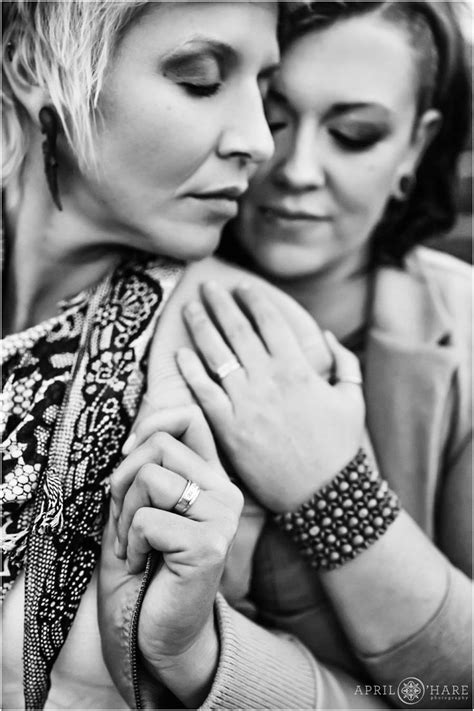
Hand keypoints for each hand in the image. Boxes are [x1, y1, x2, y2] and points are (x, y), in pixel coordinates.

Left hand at [102, 406, 242, 706]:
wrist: (154, 635)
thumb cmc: (143, 570)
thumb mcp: (137, 509)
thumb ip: (145, 471)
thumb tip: (133, 439)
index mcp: (209, 479)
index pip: (189, 419)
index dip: (152, 423)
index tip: (126, 455)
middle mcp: (224, 492)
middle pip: (159, 445)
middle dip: (122, 482)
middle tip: (125, 523)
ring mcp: (222, 517)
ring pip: (149, 478)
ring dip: (124, 517)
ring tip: (135, 547)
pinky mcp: (210, 545)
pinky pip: (147, 520)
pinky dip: (130, 545)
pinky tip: (144, 566)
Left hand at [174, 281, 364, 511]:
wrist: (322, 494)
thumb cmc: (339, 446)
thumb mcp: (353, 399)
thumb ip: (345, 363)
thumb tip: (326, 336)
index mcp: (298, 368)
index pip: (269, 321)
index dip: (254, 299)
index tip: (242, 286)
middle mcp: (268, 379)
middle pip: (237, 329)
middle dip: (220, 303)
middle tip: (207, 286)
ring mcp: (246, 403)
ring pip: (216, 355)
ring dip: (201, 327)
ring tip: (189, 309)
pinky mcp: (229, 428)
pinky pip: (204, 393)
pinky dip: (191, 371)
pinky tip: (181, 353)